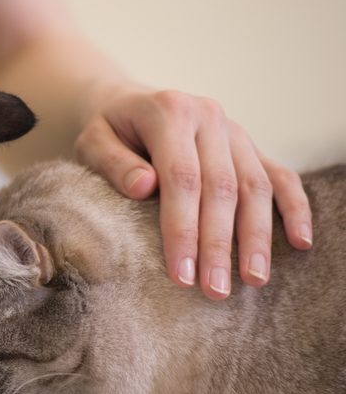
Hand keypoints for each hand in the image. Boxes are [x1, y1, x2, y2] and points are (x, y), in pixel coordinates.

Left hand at [75, 82, 311, 299]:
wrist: (128, 104)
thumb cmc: (108, 132)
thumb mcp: (92, 142)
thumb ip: (113, 163)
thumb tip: (144, 187)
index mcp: (170, 112)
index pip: (182, 178)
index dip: (183, 229)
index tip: (181, 273)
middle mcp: (209, 118)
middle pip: (222, 188)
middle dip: (219, 244)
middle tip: (215, 290)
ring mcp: (235, 131)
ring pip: (255, 186)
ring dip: (256, 236)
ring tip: (253, 280)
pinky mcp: (250, 147)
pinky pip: (280, 176)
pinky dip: (295, 208)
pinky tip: (301, 242)